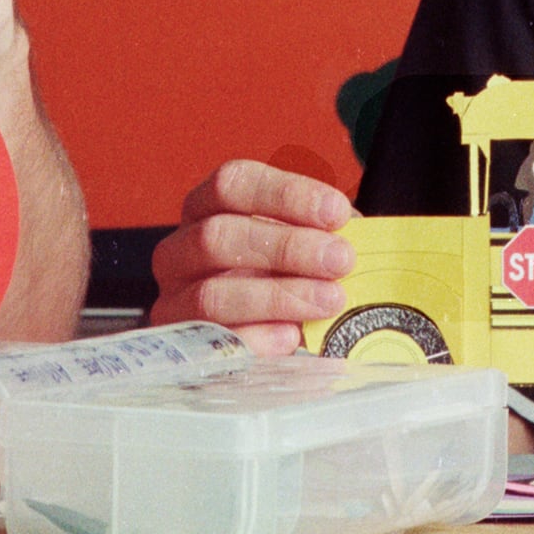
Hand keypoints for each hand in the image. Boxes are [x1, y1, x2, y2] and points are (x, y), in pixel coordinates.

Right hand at [149, 160, 358, 353]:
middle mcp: (179, 251)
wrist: (248, 337)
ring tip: (329, 300)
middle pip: (218, 236)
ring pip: (213, 295)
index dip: (286, 194)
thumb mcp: (297, 247)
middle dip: (287, 247)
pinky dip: (257, 339)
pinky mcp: (184, 349)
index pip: (231, 184)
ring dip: (278, 296)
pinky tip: (292, 337)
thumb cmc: (277, 278)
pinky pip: (213, 347)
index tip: (336, 212)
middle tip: (340, 259)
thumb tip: (359, 238)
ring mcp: (174, 301)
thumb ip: (320, 236)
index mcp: (204, 210)